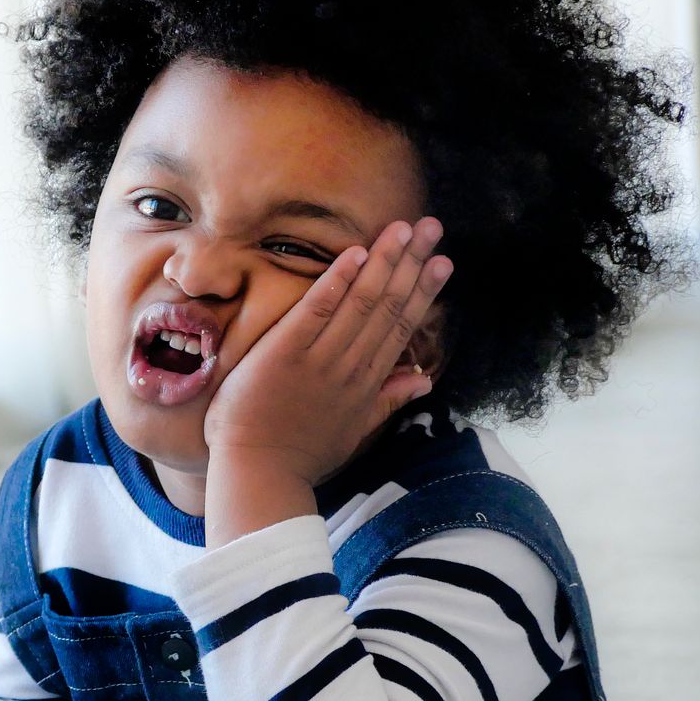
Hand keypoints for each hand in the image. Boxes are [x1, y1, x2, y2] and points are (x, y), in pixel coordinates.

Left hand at [204, 216, 451, 489]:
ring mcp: (320, 359)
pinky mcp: (285, 353)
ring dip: (383, 262)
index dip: (422, 291)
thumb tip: (424, 380)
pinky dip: (336, 281)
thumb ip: (388, 401)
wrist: (258, 474)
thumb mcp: (354, 431)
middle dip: (411, 263)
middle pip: (388, 306)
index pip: (401, 327)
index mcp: (367, 383)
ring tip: (404, 228)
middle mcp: (350, 366)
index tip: (442, 262)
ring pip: (361, 303)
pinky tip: (354, 253)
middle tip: (432, 227)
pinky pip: (316, 310)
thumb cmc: (299, 456)